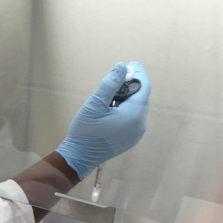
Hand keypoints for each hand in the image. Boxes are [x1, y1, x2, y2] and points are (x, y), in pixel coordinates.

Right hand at [55, 62, 150, 179]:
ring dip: (127, 99)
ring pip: (137, 109)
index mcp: (134, 114)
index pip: (144, 87)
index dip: (138, 74)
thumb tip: (122, 66)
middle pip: (141, 98)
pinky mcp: (130, 140)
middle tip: (116, 79)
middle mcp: (140, 124)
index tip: (129, 64)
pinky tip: (112, 110)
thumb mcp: (95, 104)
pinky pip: (133, 119)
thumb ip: (110, 83)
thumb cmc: (85, 131)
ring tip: (111, 96)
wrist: (78, 158)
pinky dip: (126, 110)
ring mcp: (136, 134)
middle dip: (131, 86)